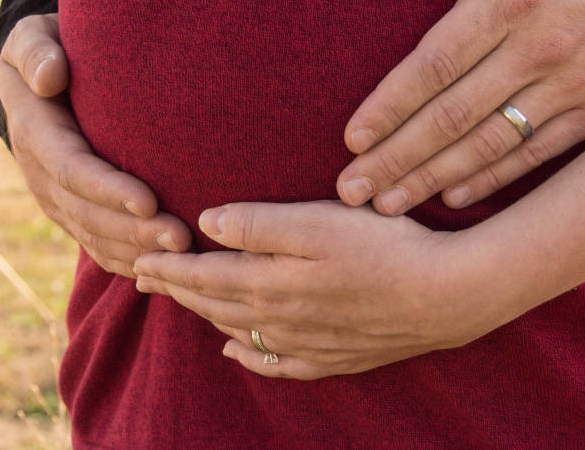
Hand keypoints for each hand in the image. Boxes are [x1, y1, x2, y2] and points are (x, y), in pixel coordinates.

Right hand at [0, 13, 192, 275]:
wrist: (40, 76)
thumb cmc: (49, 48)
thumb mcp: (31, 37)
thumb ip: (36, 50)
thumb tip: (50, 77)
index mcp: (35, 132)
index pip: (71, 169)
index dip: (107, 190)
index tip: (148, 201)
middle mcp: (41, 174)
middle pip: (88, 213)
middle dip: (134, 231)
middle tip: (182, 239)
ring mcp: (57, 199)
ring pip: (96, 237)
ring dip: (138, 251)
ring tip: (186, 257)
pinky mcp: (74, 212)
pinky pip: (99, 246)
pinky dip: (130, 262)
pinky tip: (168, 271)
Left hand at [133, 201, 502, 379]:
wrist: (445, 297)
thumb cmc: (385, 247)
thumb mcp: (319, 221)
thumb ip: (259, 224)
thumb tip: (205, 224)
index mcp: (270, 283)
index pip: (203, 276)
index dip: (169, 268)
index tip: (138, 260)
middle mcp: (279, 320)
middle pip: (214, 305)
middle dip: (177, 291)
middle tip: (143, 279)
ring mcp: (307, 343)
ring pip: (239, 332)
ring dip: (205, 316)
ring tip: (183, 303)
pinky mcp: (334, 356)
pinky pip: (276, 362)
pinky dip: (249, 355)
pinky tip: (237, 352)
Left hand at [336, 0, 584, 214]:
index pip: (433, 65)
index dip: (388, 106)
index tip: (351, 137)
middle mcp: (539, 48)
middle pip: (451, 117)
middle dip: (396, 158)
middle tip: (350, 190)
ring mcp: (573, 83)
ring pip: (490, 144)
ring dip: (433, 178)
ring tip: (387, 204)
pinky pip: (540, 152)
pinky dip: (496, 179)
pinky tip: (456, 196)